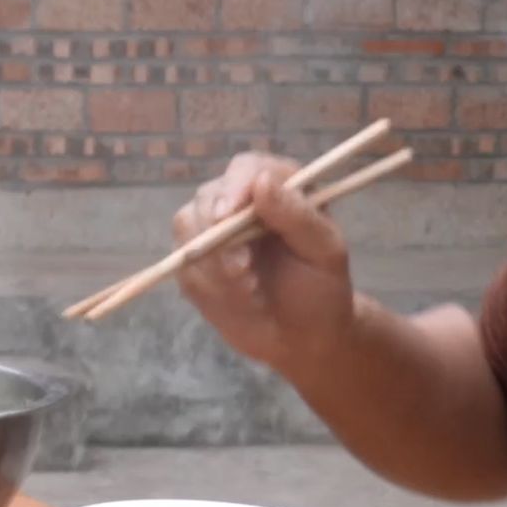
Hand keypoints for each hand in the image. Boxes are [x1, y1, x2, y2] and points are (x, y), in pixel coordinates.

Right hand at [173, 153, 363, 376]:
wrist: (302, 337)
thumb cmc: (321, 290)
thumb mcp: (325, 253)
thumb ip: (297, 215)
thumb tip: (261, 181)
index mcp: (279, 187)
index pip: (245, 169)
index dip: (232, 188)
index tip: (227, 216)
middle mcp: (241, 201)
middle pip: (208, 197)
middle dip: (220, 239)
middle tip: (244, 274)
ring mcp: (212, 229)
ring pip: (187, 227)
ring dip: (215, 267)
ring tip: (250, 293)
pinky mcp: (194, 260)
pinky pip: (182, 263)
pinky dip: (207, 285)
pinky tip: (237, 301)